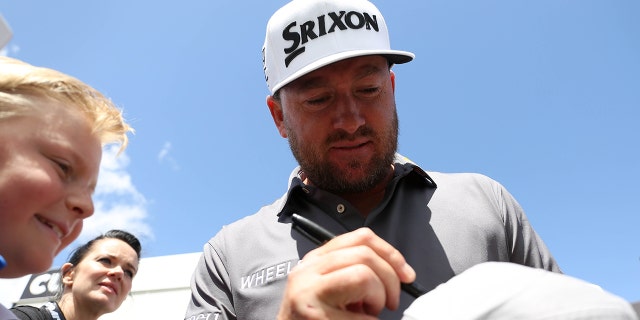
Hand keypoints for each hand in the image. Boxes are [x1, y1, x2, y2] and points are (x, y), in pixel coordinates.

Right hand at [277, 228, 415, 319]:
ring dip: (379, 296)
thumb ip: (353, 271)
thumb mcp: (332, 288)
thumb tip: (396, 271)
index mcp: (315, 259)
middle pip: (365, 254)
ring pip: (363, 275)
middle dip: (390, 279)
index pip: (361, 237)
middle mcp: (308, 270)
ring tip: (370, 313)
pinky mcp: (314, 315)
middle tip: (391, 302)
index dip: (391, 253)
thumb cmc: (315, 319)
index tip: (406, 274)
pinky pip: (362, 313)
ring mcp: (308, 291)